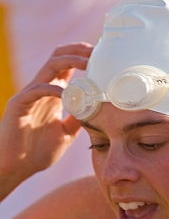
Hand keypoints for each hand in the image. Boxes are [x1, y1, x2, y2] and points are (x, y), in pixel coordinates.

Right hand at [0, 43, 91, 199]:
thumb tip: (97, 110)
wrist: (16, 167)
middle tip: (97, 52)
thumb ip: (78, 120)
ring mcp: (29, 95)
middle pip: (59, 57)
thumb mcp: (66, 133)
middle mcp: (41, 89)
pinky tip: (67, 95)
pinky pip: (36, 90)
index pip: (67, 66)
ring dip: (70, 61)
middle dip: (78, 51)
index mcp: (52, 94)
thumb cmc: (38, 152)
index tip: (103, 57)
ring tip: (88, 64)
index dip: (83, 57)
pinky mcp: (19, 105)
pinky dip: (53, 89)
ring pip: (49, 66)